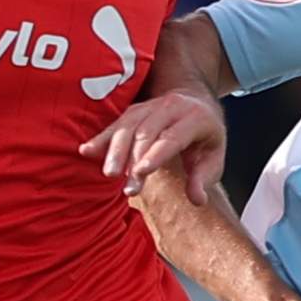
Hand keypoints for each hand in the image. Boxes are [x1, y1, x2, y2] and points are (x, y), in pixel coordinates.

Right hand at [85, 89, 227, 198]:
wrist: (195, 100)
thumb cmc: (204, 134)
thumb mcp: (214, 155)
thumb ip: (203, 178)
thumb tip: (197, 200)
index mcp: (195, 118)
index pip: (173, 137)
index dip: (156, 154)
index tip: (141, 173)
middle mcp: (172, 107)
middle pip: (147, 132)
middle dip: (134, 160)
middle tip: (128, 189)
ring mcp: (151, 106)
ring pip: (128, 126)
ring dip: (116, 150)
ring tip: (108, 174)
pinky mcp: (135, 110)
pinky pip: (117, 123)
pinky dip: (101, 137)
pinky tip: (86, 151)